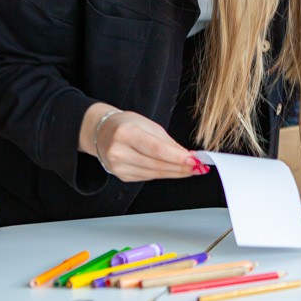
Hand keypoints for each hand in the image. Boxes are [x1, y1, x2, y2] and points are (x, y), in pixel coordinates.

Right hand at [85, 106, 203, 180]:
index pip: (156, 149)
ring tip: (191, 169)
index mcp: (125, 133)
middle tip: (198, 167)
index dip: (176, 157)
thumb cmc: (127, 124)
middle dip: (180, 167)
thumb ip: (168, 142)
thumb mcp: (148, 125)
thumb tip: (188, 155)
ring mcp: (118, 166)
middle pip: (156, 164)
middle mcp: (118, 151)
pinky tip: (173, 170)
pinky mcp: (121, 175)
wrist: (102, 132)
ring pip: (154, 173)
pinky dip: (163, 173)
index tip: (194, 160)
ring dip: (175, 173)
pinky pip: (148, 176)